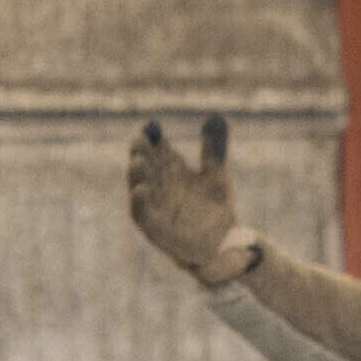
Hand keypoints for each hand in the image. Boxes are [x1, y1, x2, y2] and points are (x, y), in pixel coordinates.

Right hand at [128, 115, 250, 281]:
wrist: (224, 243)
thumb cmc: (215, 208)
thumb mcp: (218, 174)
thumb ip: (214, 149)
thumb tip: (217, 116)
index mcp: (170, 171)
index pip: (156, 150)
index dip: (152, 138)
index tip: (153, 125)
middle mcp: (159, 187)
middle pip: (144, 166)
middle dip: (140, 153)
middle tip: (142, 139)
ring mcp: (156, 208)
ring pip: (139, 189)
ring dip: (136, 176)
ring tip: (139, 161)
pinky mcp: (156, 230)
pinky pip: (143, 216)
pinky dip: (139, 203)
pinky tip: (141, 190)